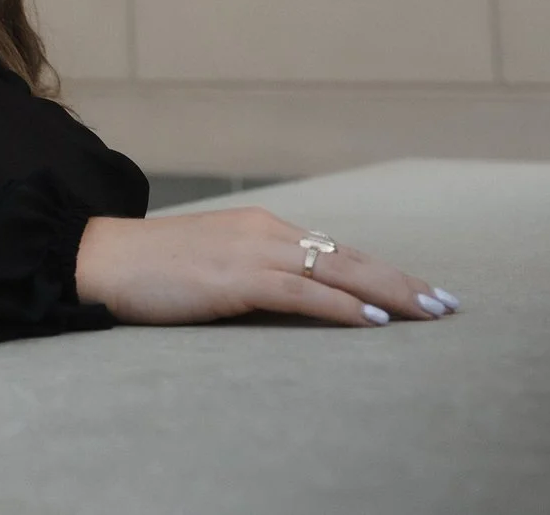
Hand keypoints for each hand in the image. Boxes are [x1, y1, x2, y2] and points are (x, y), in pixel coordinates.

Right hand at [74, 206, 457, 326]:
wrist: (101, 258)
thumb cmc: (152, 270)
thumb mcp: (214, 266)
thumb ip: (255, 276)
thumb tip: (296, 299)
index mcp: (262, 228)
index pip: (337, 250)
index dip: (383, 272)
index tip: (422, 291)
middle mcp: (266, 232)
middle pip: (352, 256)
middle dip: (404, 281)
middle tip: (449, 303)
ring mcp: (253, 252)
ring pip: (340, 270)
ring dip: (391, 293)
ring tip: (430, 313)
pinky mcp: (237, 278)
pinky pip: (304, 293)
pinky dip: (345, 307)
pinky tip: (374, 321)